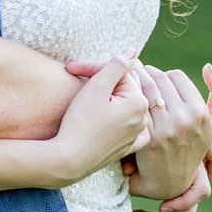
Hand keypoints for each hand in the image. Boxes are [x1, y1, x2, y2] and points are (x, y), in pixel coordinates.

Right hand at [47, 56, 150, 180]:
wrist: (69, 160)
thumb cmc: (80, 123)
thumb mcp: (96, 87)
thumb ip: (116, 65)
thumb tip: (132, 51)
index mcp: (138, 101)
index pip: (120, 73)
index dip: (95, 68)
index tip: (73, 69)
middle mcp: (143, 119)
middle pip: (123, 89)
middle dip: (102, 82)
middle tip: (76, 78)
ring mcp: (136, 136)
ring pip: (124, 106)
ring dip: (108, 100)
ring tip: (87, 101)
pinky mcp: (126, 148)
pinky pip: (127, 127)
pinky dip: (118, 120)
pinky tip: (105, 119)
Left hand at [126, 60, 211, 211]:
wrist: (172, 181)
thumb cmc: (192, 147)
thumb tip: (208, 67)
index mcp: (202, 113)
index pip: (176, 76)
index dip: (164, 77)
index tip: (156, 84)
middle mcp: (188, 120)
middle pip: (160, 79)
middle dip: (147, 77)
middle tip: (137, 79)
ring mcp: (169, 129)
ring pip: (147, 89)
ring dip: (135, 83)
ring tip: (129, 86)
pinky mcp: (151, 137)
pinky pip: (137, 105)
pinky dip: (129, 98)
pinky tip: (124, 101)